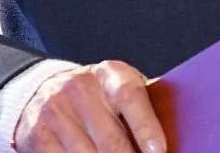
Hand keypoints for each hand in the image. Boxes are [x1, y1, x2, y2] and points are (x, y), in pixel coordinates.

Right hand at [12, 60, 166, 152]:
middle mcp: (81, 88)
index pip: (131, 97)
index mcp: (110, 74)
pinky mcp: (38, 135)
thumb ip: (144, 107)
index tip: (159, 151)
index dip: (146, 126)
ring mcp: (56, 111)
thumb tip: (181, 132)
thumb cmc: (100, 96)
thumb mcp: (121, 90)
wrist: (47, 91)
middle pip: (111, 140)